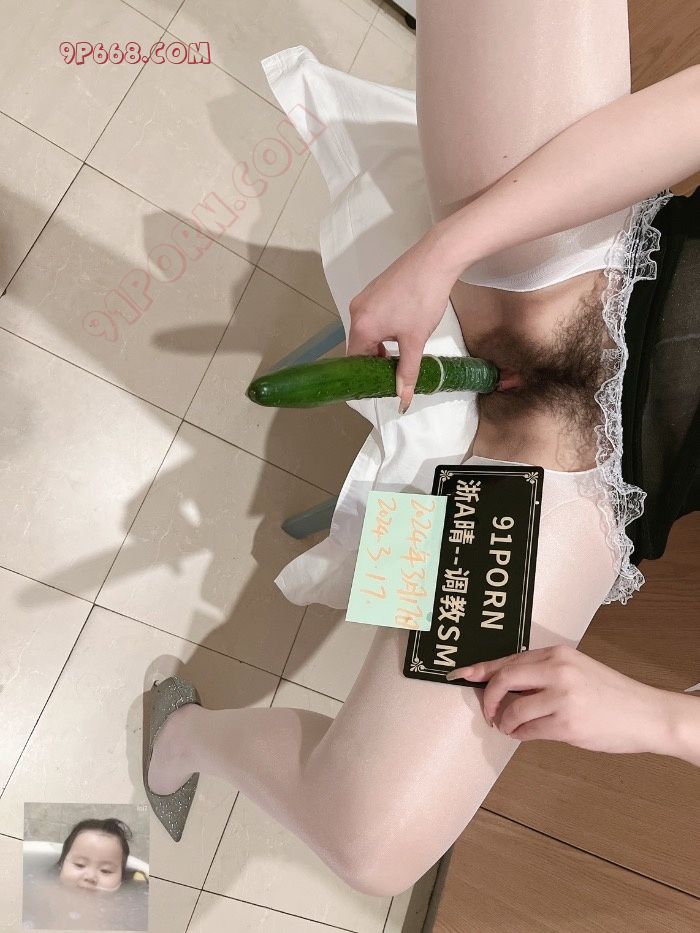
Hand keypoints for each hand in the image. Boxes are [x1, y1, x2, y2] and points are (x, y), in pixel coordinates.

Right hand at [346, 225, 460, 412]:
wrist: (435, 259)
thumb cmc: (422, 299)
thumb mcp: (415, 341)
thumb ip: (407, 372)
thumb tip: (403, 399)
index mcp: (361, 326)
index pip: (354, 360)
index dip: (365, 376)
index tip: (379, 385)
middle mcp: (356, 311)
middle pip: (359, 345)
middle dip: (374, 361)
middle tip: (394, 373)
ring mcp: (365, 298)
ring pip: (367, 331)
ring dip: (380, 346)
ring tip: (401, 354)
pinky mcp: (375, 289)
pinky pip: (372, 317)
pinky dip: (383, 330)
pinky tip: (402, 332)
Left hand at [446, 644, 664, 754]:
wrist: (645, 713)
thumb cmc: (610, 694)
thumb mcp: (576, 669)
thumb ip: (543, 672)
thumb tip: (504, 683)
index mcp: (557, 654)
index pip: (508, 659)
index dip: (480, 669)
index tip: (460, 675)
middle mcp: (557, 671)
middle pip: (503, 680)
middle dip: (487, 698)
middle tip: (487, 712)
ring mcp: (561, 698)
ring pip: (513, 710)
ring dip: (504, 721)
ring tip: (507, 726)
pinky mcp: (566, 725)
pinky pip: (528, 731)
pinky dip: (520, 734)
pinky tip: (523, 734)